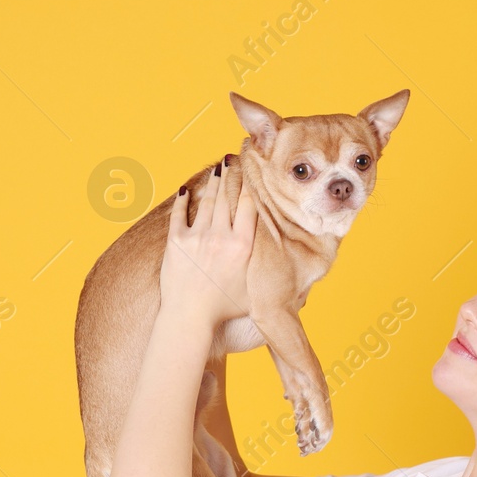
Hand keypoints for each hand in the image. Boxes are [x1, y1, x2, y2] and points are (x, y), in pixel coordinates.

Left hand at [162, 159, 256, 326]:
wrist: (189, 318)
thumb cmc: (225, 309)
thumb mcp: (255, 290)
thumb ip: (270, 275)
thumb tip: (300, 281)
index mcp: (243, 245)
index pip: (249, 205)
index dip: (251, 184)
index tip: (254, 169)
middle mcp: (221, 236)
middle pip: (228, 197)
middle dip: (232, 174)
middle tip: (235, 157)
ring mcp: (197, 237)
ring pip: (207, 201)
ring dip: (213, 182)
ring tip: (218, 168)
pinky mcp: (176, 242)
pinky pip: (179, 214)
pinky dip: (183, 200)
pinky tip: (186, 189)